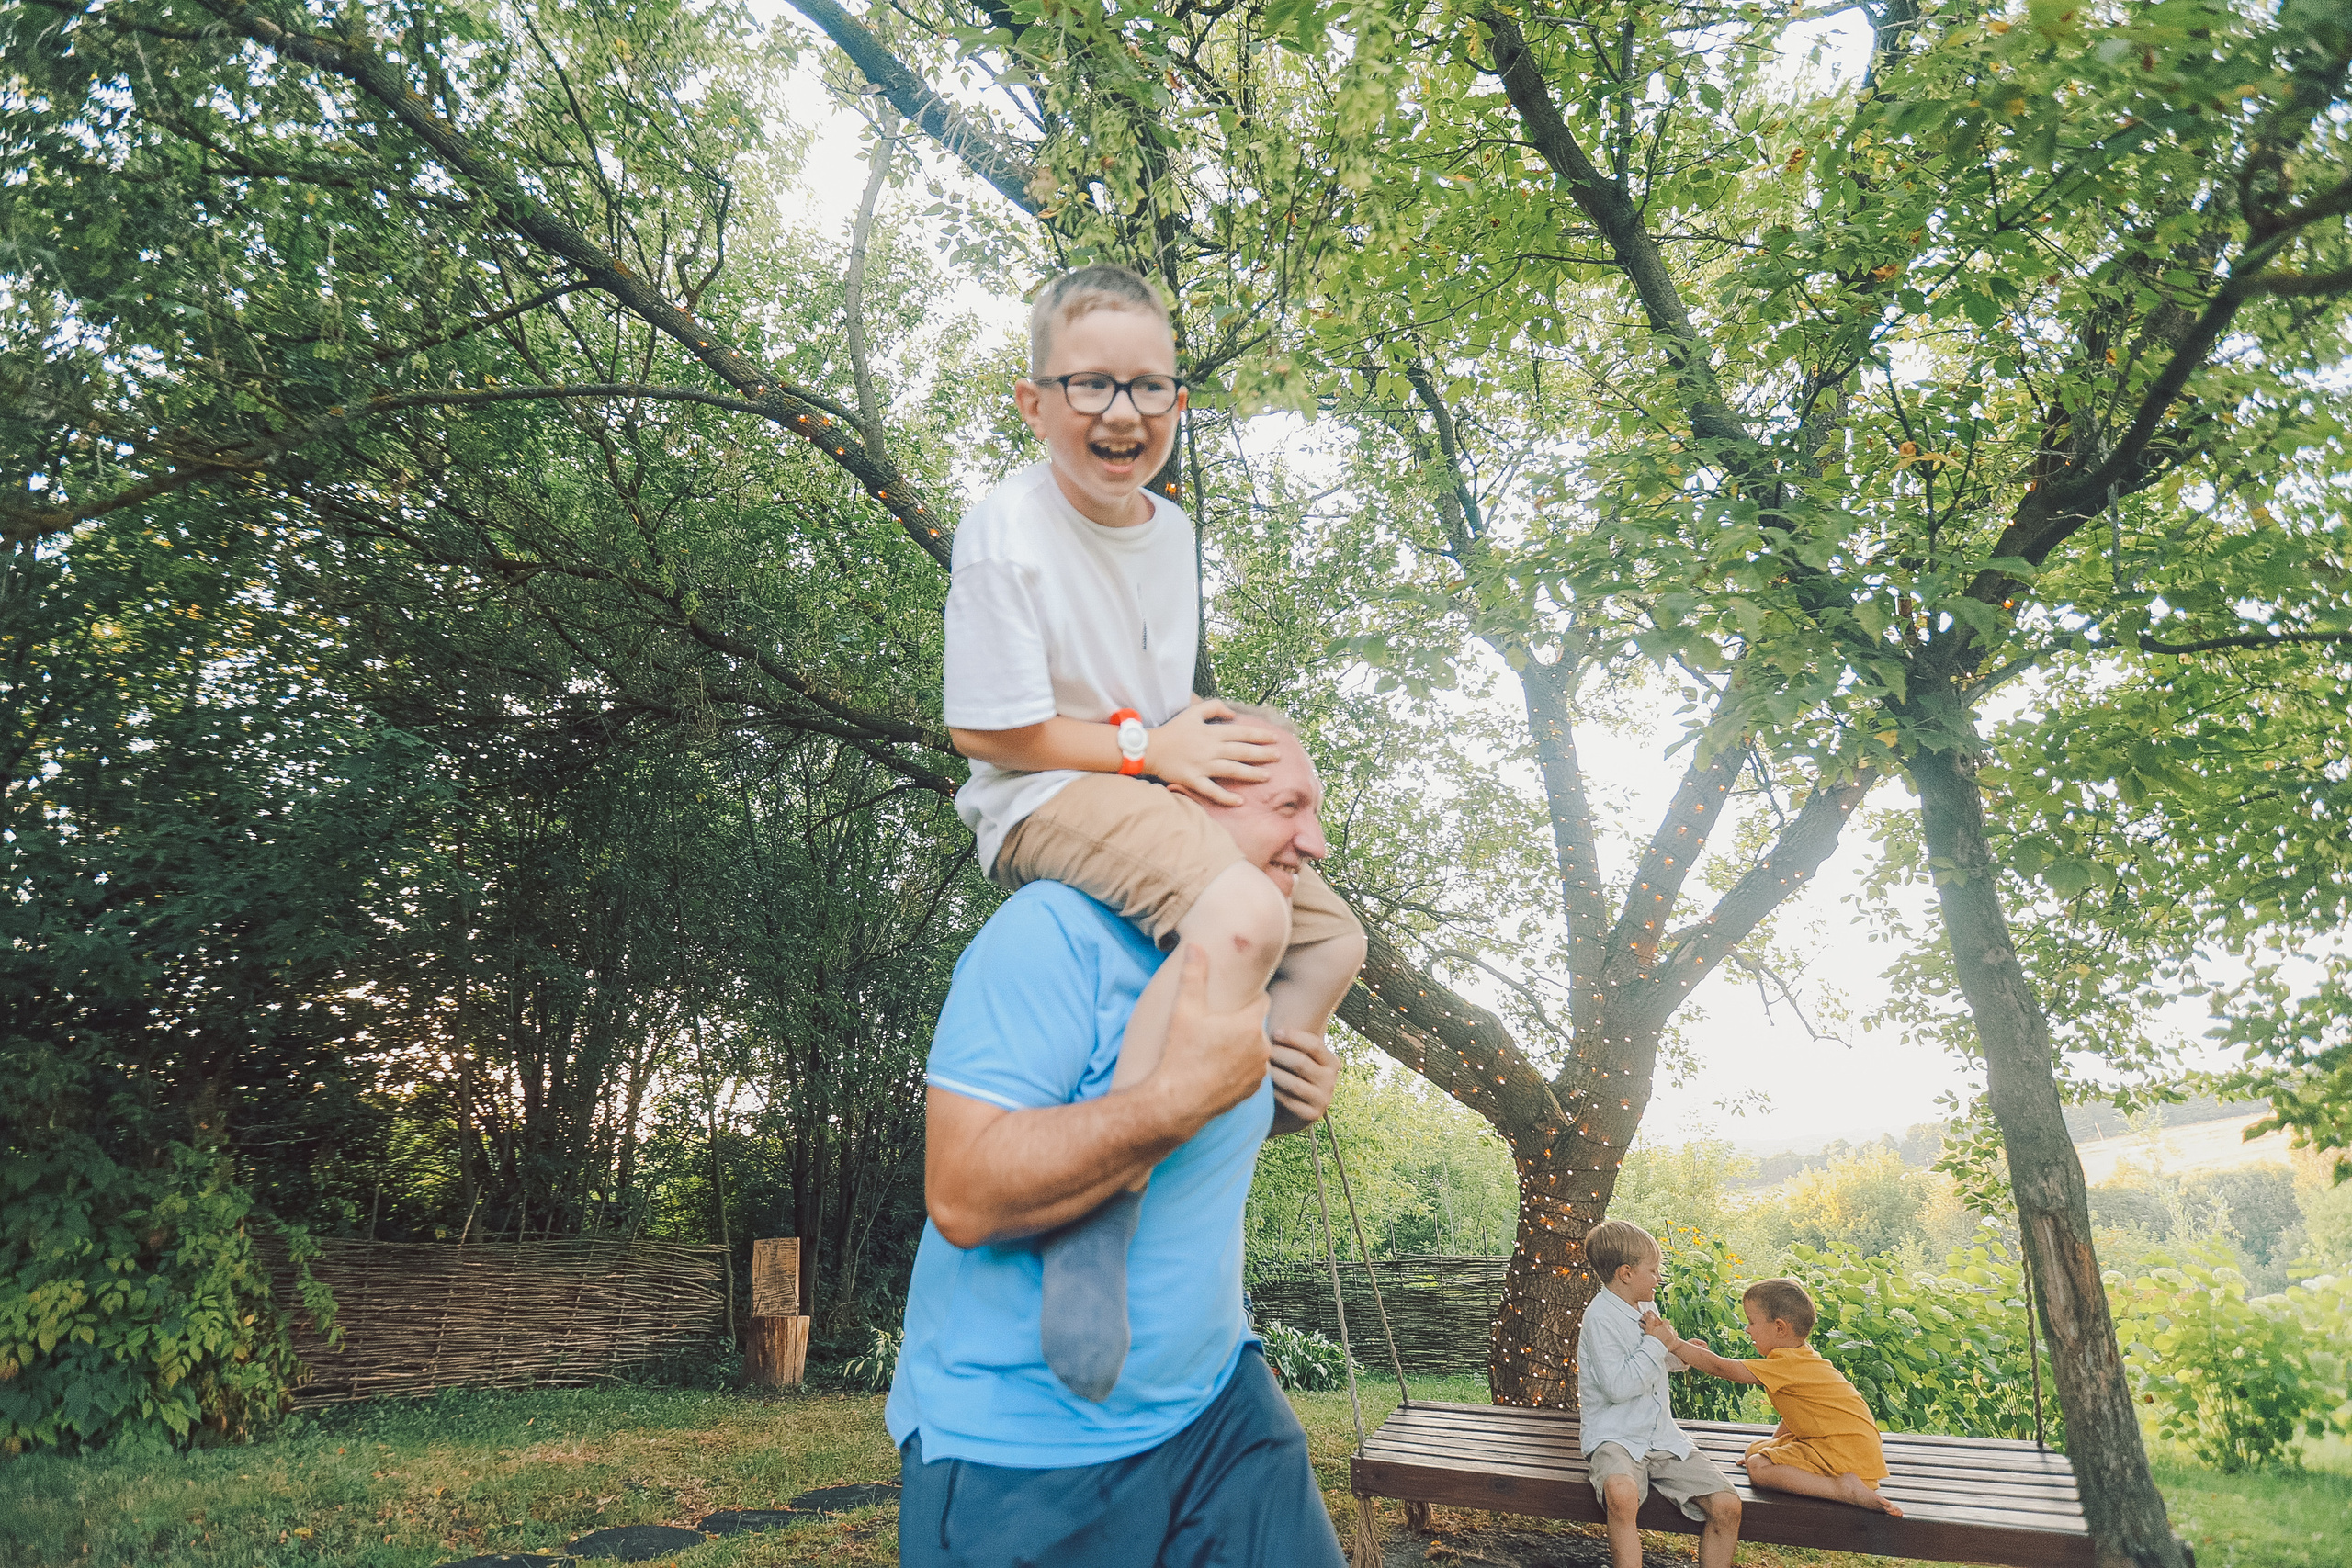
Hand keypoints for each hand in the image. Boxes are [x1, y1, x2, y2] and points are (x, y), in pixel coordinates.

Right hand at [1144, 944, 1272, 1132]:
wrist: (1177, 1102)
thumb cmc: (1180, 1054)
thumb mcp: (1184, 1011)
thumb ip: (1193, 975)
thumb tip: (1195, 945)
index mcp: (1250, 1024)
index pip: (1261, 1000)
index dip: (1247, 999)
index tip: (1231, 1003)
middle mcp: (1262, 1047)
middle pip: (1258, 1025)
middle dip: (1243, 1023)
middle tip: (1219, 1026)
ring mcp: (1260, 1071)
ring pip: (1257, 1049)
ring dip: (1244, 1047)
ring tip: (1218, 1048)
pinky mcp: (1254, 1090)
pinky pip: (1253, 1071)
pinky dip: (1241, 1068)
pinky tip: (1220, 1068)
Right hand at [1148, 699, 1282, 805]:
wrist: (1150, 748)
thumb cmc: (1173, 730)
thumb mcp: (1193, 711)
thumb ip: (1214, 708)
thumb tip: (1233, 715)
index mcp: (1211, 732)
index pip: (1241, 733)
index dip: (1260, 736)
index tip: (1275, 739)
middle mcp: (1210, 749)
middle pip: (1241, 752)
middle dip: (1263, 754)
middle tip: (1279, 757)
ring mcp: (1202, 766)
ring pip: (1232, 770)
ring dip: (1251, 773)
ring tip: (1267, 776)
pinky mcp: (1193, 780)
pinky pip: (1212, 791)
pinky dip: (1226, 797)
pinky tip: (1240, 802)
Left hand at [1268, 1027, 1338, 1134]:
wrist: (1281, 1110)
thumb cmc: (1284, 1073)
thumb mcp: (1291, 1055)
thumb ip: (1289, 1037)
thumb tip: (1273, 1002)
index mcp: (1331, 1061)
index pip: (1314, 1044)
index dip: (1293, 1036)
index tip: (1273, 1032)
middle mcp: (1331, 1079)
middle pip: (1301, 1062)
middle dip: (1277, 1056)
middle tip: (1259, 1052)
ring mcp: (1324, 1099)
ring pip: (1294, 1083)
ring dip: (1273, 1075)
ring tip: (1258, 1068)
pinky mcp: (1312, 1116)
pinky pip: (1290, 1101)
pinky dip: (1274, 1093)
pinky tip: (1263, 1087)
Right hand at [1640, 1311, 1679, 1347]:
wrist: (1654, 1350)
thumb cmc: (1651, 1339)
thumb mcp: (1648, 1328)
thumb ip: (1650, 1320)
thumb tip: (1651, 1316)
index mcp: (1665, 1327)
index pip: (1666, 1321)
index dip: (1664, 1323)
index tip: (1661, 1326)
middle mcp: (1670, 1332)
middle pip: (1671, 1327)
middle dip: (1667, 1329)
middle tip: (1662, 1333)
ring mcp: (1673, 1338)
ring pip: (1675, 1334)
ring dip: (1672, 1335)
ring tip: (1667, 1338)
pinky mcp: (1675, 1345)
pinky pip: (1677, 1342)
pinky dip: (1675, 1342)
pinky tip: (1671, 1343)